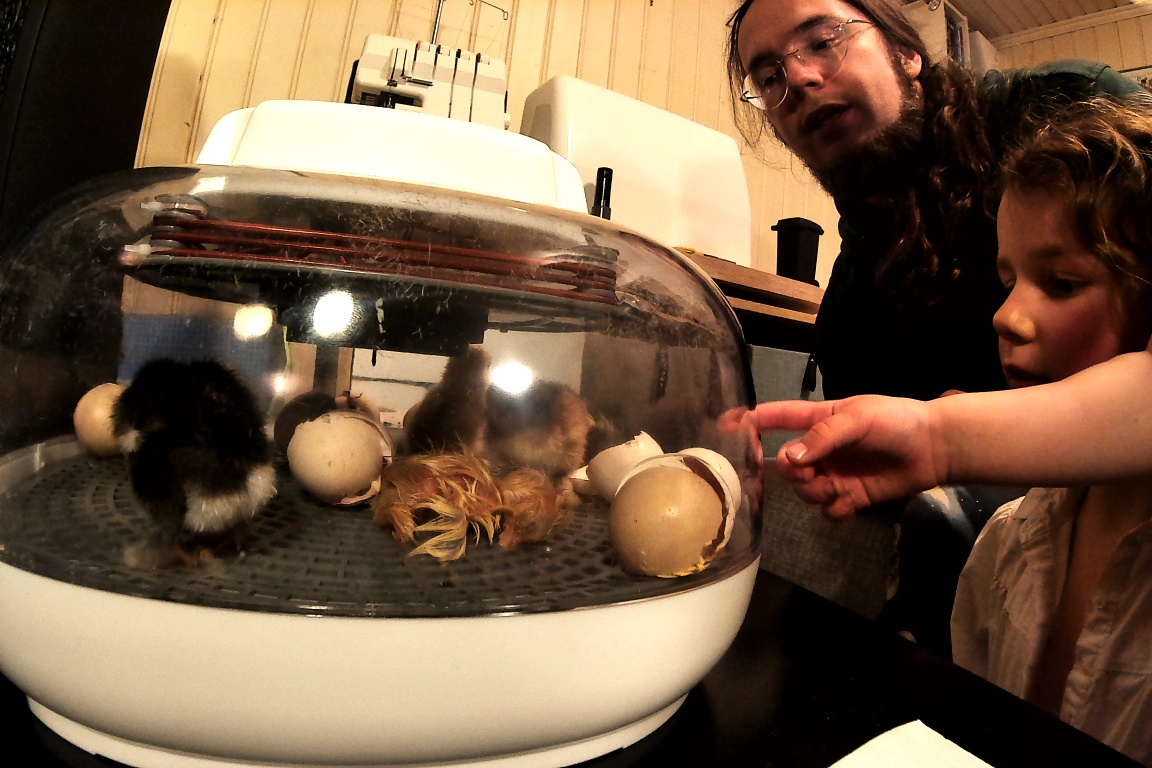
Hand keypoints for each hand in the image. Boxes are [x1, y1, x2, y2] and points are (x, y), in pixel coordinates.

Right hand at [751, 396, 941, 517]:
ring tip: (837, 489)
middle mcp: (821, 449)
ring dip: (814, 492)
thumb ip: (822, 437)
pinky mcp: (852, 496)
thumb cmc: (896, 420)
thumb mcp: (858, 418)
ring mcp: (835, 474)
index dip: (751, 421)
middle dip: (792, 473)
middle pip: (786, 466)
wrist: (935, 447)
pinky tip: (850, 504)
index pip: (777, 418)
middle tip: (811, 473)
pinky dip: (834, 510)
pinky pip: (828, 510)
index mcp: (818, 420)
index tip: (725, 425)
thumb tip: (788, 458)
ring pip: (804, 491)